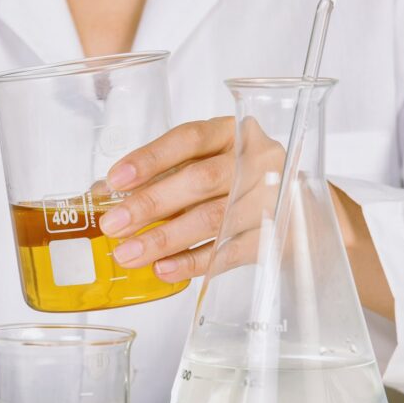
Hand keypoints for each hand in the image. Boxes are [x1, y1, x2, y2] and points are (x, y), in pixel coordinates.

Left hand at [99, 117, 284, 282]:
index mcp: (233, 133)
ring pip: (213, 218)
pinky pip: (230, 252)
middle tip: (113, 225)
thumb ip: (158, 176)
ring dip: (165, 239)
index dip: (151, 158)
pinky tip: (162, 269)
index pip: (190, 138)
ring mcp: (270, 198)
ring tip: (128, 254)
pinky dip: (192, 262)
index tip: (115, 179)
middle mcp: (256, 160)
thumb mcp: (202, 166)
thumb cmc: (238, 183)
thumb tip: (103, 195)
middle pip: (200, 179)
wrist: (300, 213)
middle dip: (151, 203)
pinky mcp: (275, 236)